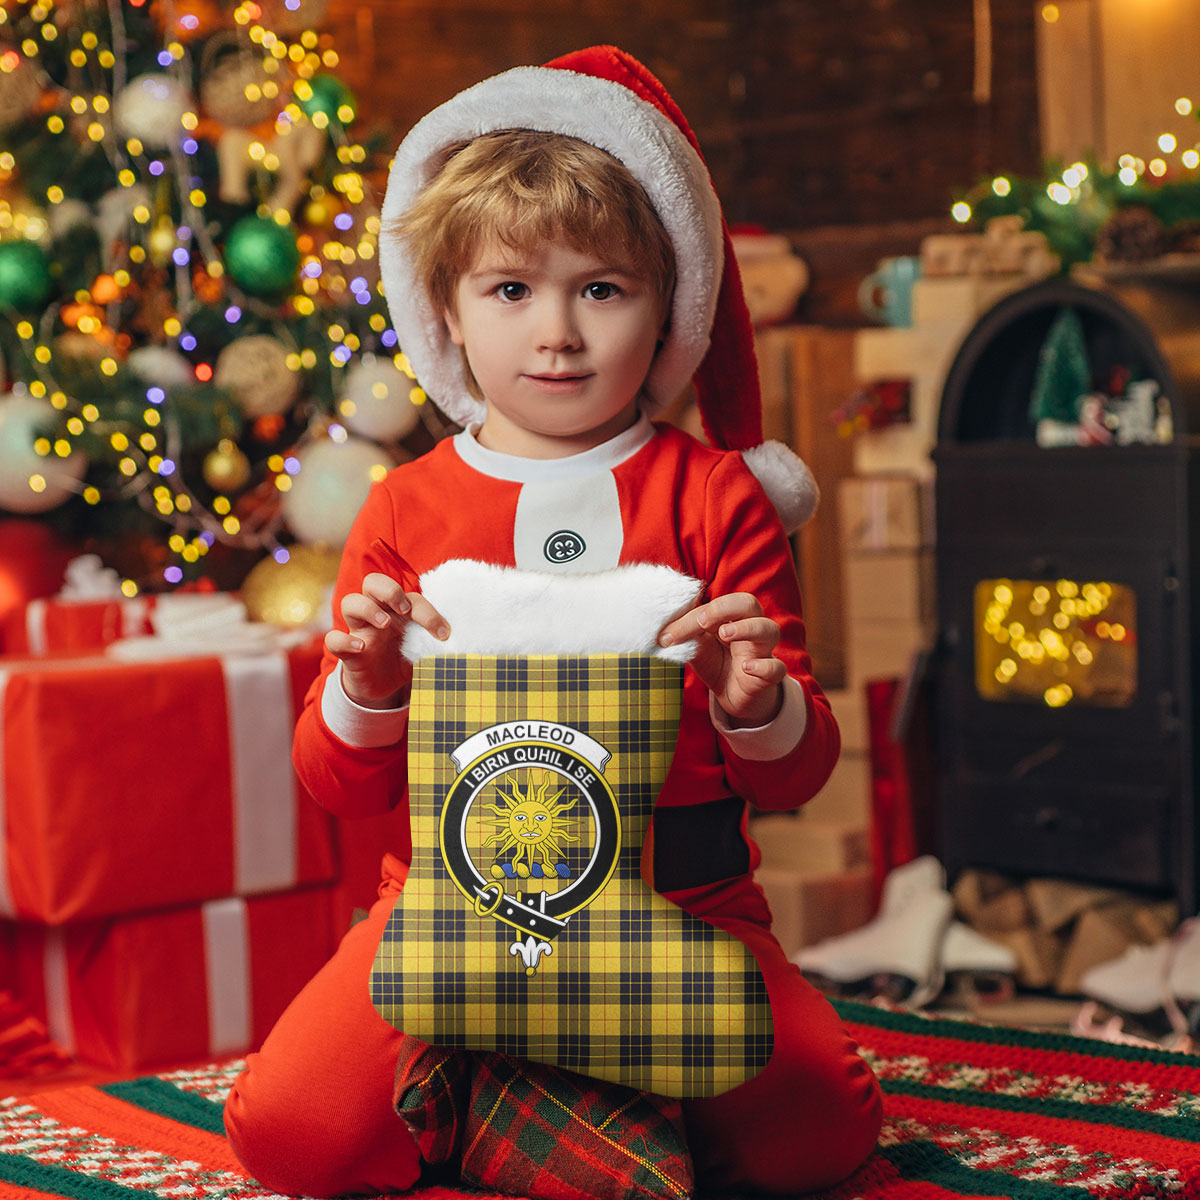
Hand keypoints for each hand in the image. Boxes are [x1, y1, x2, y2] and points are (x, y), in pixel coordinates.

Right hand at [324, 572, 449, 708]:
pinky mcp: (346, 652)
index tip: (443, 634)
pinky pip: (333, 639)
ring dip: (368, 608)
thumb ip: (436, 643)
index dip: (428, 612)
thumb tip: (462, 644)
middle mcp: (377, 614)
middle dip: (389, 590)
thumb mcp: (423, 650)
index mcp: (398, 610)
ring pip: (350, 602)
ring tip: (385, 624)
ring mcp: (359, 631)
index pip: (410, 596)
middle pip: (373, 582)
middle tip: (404, 609)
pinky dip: (343, 640)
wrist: (384, 689)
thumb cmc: (405, 659)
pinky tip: (361, 648)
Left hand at [658, 592, 785, 726]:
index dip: (692, 617)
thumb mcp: (697, 648)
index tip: (668, 636)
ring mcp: (762, 651)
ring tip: (725, 634)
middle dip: (725, 608)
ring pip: (769, 629)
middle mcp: (750, 628)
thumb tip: (661, 632)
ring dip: (747, 628)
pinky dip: (764, 666)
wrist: (734, 696)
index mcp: (731, 617)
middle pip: (749, 603)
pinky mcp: (769, 676)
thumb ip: (685, 636)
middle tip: (702, 622)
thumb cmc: (717, 663)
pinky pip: (776, 668)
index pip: (716, 605)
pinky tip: (746, 667)